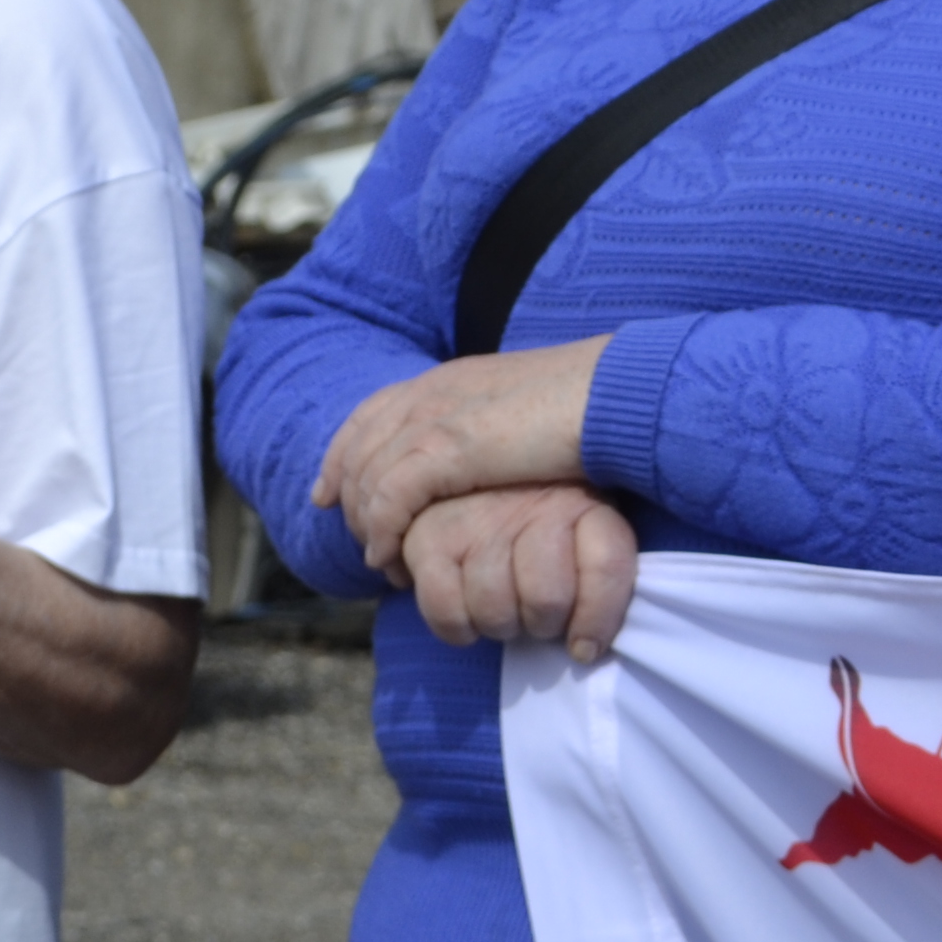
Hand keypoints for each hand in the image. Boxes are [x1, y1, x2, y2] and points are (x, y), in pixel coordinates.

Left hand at [316, 341, 607, 574]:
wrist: (613, 394)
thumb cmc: (592, 404)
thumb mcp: (527, 409)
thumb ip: (494, 425)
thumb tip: (492, 452)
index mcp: (447, 379)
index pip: (371, 415)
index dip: (341, 455)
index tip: (328, 494)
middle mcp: (428, 393)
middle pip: (357, 448)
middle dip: (347, 497)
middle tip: (361, 541)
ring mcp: (432, 417)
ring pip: (367, 479)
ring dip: (366, 526)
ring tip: (380, 563)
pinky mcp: (443, 449)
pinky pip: (389, 500)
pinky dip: (383, 532)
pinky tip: (391, 558)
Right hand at [396, 484, 638, 660]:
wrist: (466, 480)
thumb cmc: (541, 525)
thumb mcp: (587, 533)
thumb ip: (599, 578)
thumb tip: (586, 648)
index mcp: (587, 502)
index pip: (607, 565)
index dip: (599, 619)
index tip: (586, 649)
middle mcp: (535, 504)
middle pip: (547, 600)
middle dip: (544, 625)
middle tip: (537, 616)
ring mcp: (480, 519)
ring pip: (496, 612)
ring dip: (502, 626)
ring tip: (503, 609)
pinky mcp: (430, 538)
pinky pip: (448, 613)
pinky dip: (458, 630)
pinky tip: (468, 616)